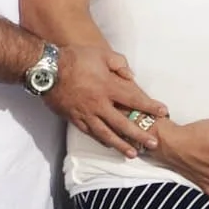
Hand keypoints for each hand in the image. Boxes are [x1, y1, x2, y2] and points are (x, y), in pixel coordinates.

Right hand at [43, 42, 167, 157]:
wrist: (46, 69)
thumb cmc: (74, 58)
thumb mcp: (101, 54)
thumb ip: (119, 64)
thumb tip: (131, 76)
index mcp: (107, 87)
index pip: (134, 99)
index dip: (150, 106)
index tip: (163, 112)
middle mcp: (99, 104)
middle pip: (123, 123)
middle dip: (139, 134)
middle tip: (153, 143)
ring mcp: (86, 114)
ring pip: (106, 134)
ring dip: (121, 145)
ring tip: (133, 154)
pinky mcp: (74, 119)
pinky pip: (90, 133)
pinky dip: (101, 140)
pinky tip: (109, 145)